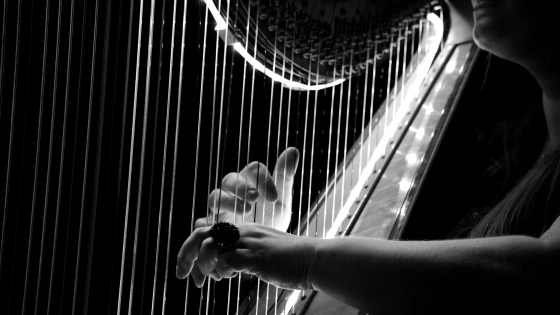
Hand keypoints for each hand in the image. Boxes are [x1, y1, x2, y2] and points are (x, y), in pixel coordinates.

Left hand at [176, 221, 315, 289]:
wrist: (313, 259)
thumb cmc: (289, 260)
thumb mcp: (259, 253)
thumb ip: (241, 254)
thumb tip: (223, 265)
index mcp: (241, 229)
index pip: (206, 230)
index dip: (192, 249)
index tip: (191, 271)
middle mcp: (242, 231)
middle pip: (200, 233)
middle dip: (186, 254)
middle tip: (182, 274)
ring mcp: (249, 242)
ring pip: (210, 246)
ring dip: (205, 265)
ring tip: (215, 277)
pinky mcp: (257, 256)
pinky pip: (227, 260)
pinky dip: (222, 271)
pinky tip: (230, 277)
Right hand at [195, 147, 299, 230]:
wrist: (264, 244)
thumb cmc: (271, 216)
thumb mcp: (282, 200)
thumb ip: (285, 177)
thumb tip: (293, 150)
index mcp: (250, 179)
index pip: (253, 170)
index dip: (262, 180)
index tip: (274, 197)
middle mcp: (232, 190)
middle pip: (230, 179)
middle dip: (241, 187)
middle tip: (254, 198)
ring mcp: (220, 206)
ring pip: (215, 196)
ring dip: (227, 202)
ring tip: (243, 212)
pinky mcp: (213, 224)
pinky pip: (203, 221)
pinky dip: (205, 223)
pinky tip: (211, 226)